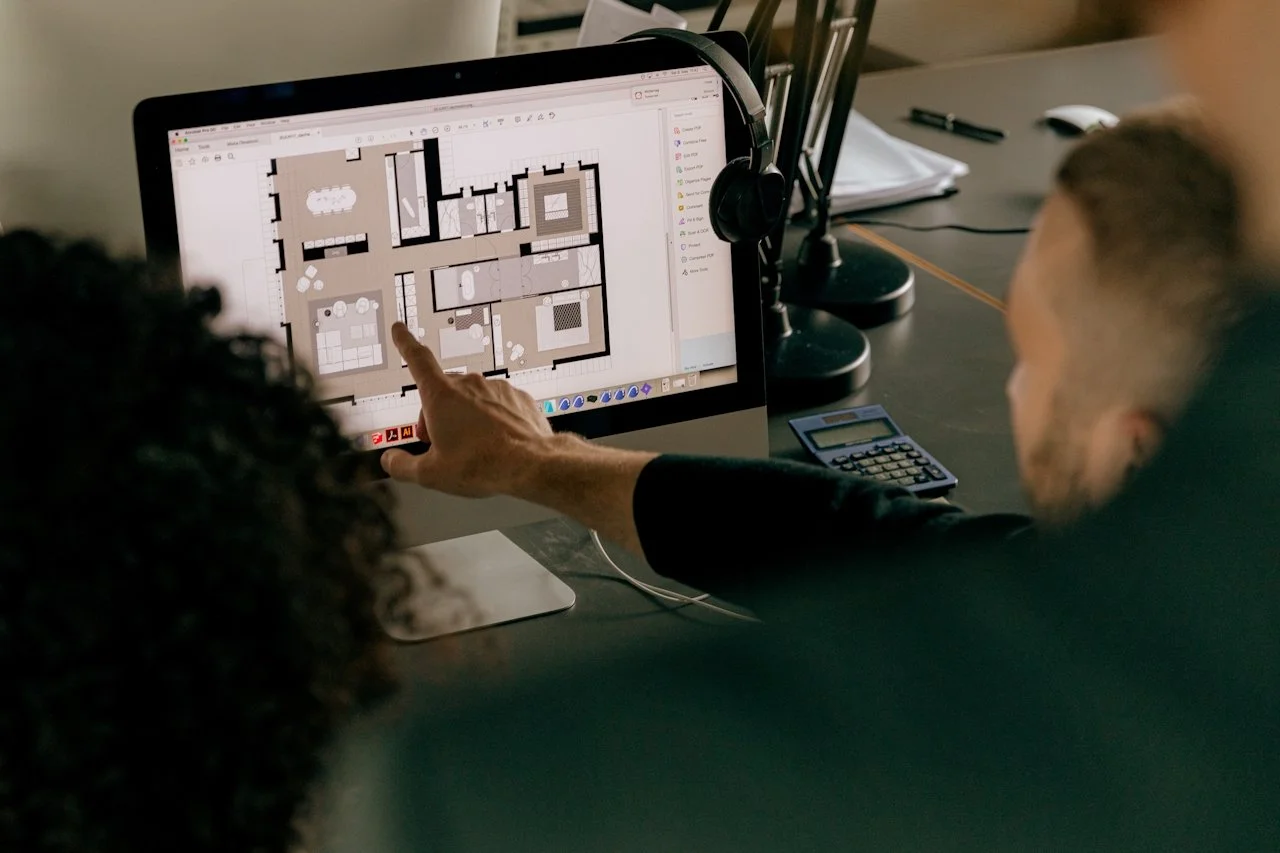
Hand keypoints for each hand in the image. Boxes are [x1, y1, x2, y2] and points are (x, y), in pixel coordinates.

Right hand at [380, 322, 556, 496]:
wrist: (530, 465)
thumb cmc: (481, 465)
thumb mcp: (430, 474)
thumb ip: (402, 465)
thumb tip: (391, 460)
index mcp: (441, 396)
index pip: (417, 360)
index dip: (405, 343)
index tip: (400, 329)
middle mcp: (469, 384)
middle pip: (443, 391)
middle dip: (436, 414)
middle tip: (440, 444)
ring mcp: (496, 388)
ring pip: (471, 399)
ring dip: (466, 418)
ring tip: (473, 448)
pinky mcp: (518, 398)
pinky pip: (498, 405)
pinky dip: (493, 420)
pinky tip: (496, 442)